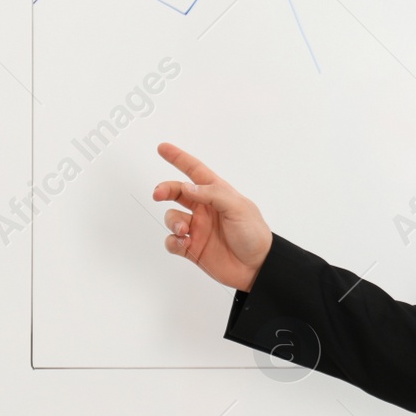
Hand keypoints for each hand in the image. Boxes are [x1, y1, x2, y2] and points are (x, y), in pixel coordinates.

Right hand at [151, 142, 272, 290]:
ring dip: (173, 221)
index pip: (195, 171)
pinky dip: (173, 241)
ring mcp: (198, 228)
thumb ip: (212, 194)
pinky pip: (172, 241)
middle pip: (177, 192)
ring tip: (184, 229)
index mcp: (217, 194)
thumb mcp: (238, 208)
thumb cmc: (253, 234)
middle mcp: (205, 209)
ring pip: (172, 217)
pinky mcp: (192, 248)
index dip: (179, 158)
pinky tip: (184, 244)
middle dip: (165, 190)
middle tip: (158, 194)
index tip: (162, 148)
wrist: (257, 267)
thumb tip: (187, 187)